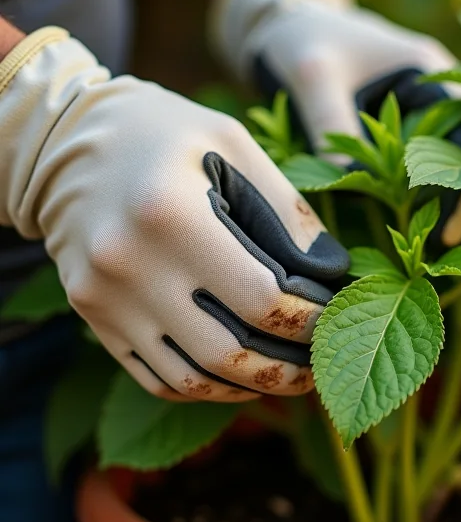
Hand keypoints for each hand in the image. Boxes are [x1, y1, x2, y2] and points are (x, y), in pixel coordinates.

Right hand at [0, 29, 348, 400]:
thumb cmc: (163, 133)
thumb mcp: (232, 144)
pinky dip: (206, 387)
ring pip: (192, 378)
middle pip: (228, 352)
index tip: (335, 315)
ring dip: (250, 388)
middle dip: (289, 369)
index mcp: (170, 213)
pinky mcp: (92, 316)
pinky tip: (240, 377)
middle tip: (322, 365)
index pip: (261, 298)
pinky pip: (156, 377)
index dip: (309, 319)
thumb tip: (333, 273)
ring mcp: (104, 298)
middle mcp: (129, 264)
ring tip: (291, 379)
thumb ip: (287, 209)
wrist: (64, 140)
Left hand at [211, 0, 460, 245]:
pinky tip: (435, 213)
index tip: (447, 231)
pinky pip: (451, 148)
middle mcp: (443, 79)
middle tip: (449, 241)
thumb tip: (353, 185)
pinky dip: (452, 180)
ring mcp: (436, 93)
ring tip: (449, 234)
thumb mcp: (312, 79)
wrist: (292, 19)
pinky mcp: (420, 109)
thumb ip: (331, 126)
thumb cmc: (302, 42)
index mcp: (429, 70)